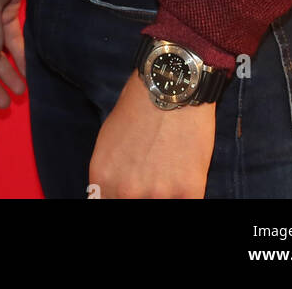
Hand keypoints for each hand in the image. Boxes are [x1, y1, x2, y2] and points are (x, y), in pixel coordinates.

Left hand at [87, 69, 215, 198]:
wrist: (172, 85)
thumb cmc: (138, 107)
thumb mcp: (107, 140)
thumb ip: (109, 175)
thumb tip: (110, 195)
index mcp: (102, 177)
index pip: (106, 204)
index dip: (119, 198)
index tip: (133, 192)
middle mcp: (126, 191)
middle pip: (134, 207)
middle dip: (143, 195)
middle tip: (152, 176)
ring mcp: (158, 194)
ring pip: (160, 205)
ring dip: (165, 194)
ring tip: (168, 170)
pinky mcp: (189, 191)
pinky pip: (188, 205)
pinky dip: (185, 194)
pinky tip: (184, 177)